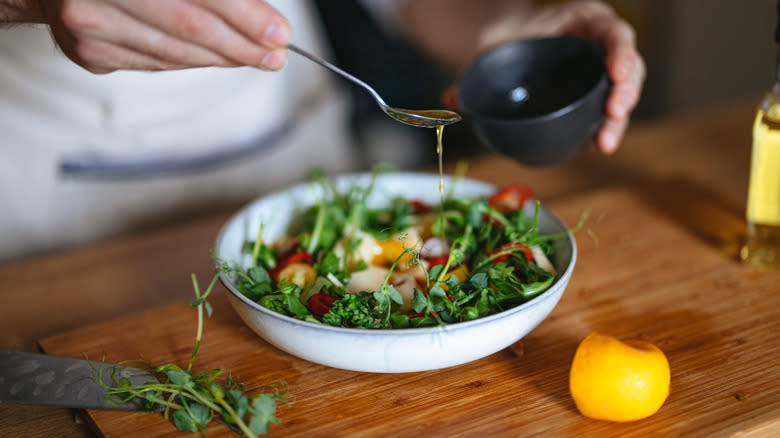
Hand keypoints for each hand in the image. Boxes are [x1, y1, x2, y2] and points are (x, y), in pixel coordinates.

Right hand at [38, 0, 291, 73]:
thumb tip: (258, 15)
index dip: (246, 15)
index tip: (279, 33)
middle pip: (189, 27)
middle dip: (242, 45)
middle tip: (275, 55)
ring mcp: (88, 25)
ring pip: (174, 52)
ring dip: (223, 59)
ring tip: (256, 58)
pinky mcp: (88, 52)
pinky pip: (156, 64)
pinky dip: (192, 62)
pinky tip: (217, 59)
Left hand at [477, 0, 644, 153]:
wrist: (504, 50)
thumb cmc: (504, 43)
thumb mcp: (489, 50)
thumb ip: (472, 71)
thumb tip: (451, 98)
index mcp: (583, 19)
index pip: (613, 31)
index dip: (620, 51)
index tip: (615, 73)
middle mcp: (598, 42)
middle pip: (628, 63)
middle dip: (626, 90)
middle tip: (614, 112)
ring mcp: (600, 69)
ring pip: (624, 90)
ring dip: (619, 117)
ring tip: (605, 141)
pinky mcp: (595, 94)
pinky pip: (608, 109)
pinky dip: (607, 126)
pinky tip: (600, 144)